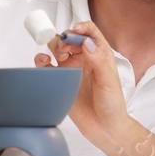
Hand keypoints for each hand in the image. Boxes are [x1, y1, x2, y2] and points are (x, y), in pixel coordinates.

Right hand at [33, 19, 128, 151]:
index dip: (81, 27)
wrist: (104, 128)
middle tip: (65, 49)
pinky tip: (44, 63)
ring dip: (54, 47)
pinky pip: (46, 66)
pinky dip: (41, 60)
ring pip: (57, 48)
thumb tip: (87, 43)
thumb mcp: (109, 82)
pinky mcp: (60, 80)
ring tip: (59, 57)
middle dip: (64, 38)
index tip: (75, 31)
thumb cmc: (112, 105)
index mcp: (99, 54)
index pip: (89, 32)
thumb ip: (98, 61)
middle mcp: (84, 59)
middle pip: (69, 37)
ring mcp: (71, 69)